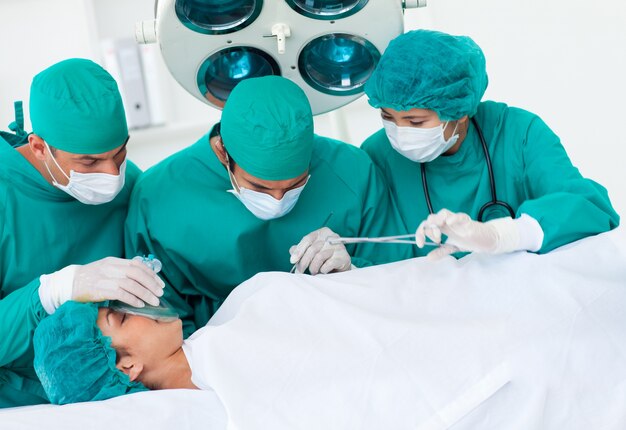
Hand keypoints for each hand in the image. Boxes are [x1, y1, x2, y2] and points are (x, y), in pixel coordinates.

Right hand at [39, 257, 164, 313]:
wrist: (67, 284)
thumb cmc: (89, 279)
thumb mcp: (106, 270)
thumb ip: (121, 271)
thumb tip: (141, 277)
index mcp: (113, 261)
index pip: (137, 265)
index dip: (151, 274)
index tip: (160, 284)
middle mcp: (110, 267)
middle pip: (136, 274)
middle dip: (151, 284)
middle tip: (160, 293)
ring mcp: (105, 278)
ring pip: (131, 284)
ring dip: (145, 293)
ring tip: (154, 301)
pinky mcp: (100, 289)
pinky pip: (121, 294)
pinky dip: (132, 299)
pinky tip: (139, 304)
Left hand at [289, 227, 351, 274]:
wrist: (340, 268)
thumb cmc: (324, 258)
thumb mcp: (311, 252)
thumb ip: (301, 249)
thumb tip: (292, 251)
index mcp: (322, 232)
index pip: (308, 239)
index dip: (299, 250)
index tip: (292, 260)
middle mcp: (332, 237)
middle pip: (312, 249)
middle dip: (304, 262)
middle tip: (300, 271)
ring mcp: (339, 247)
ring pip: (319, 257)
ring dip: (313, 267)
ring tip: (313, 272)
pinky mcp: (344, 257)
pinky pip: (328, 264)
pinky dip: (323, 270)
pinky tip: (323, 271)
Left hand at [415, 209, 519, 258]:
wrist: (486, 240)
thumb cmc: (469, 241)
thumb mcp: (452, 248)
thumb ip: (441, 251)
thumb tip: (428, 258)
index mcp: (442, 228)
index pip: (426, 225)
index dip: (420, 233)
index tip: (420, 244)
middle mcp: (447, 222)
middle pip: (432, 218)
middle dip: (428, 229)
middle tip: (435, 240)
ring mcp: (457, 221)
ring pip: (443, 213)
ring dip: (437, 222)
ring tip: (439, 236)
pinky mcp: (468, 222)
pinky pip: (459, 216)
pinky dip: (453, 218)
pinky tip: (448, 222)